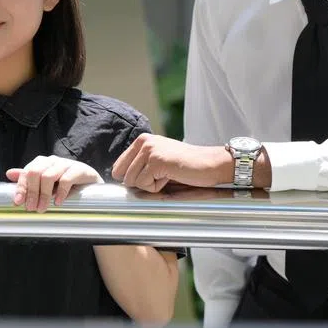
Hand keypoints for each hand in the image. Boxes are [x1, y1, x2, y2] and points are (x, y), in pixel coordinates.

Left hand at [6, 156, 101, 211]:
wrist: (91, 185)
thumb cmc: (65, 185)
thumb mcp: (45, 184)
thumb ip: (28, 179)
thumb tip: (9, 174)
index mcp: (42, 163)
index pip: (27, 172)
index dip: (21, 187)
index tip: (18, 202)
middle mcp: (52, 161)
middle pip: (35, 172)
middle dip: (31, 192)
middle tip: (31, 208)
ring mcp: (66, 164)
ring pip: (48, 175)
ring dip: (44, 195)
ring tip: (43, 208)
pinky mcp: (80, 169)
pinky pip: (67, 179)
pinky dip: (61, 192)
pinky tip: (58, 202)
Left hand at [112, 134, 230, 191]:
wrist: (210, 164)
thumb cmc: (186, 166)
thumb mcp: (158, 160)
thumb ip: (139, 165)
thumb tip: (117, 179)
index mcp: (142, 140)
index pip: (118, 167)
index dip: (131, 179)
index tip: (150, 177)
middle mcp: (143, 142)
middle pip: (123, 176)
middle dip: (140, 183)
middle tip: (162, 176)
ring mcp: (149, 150)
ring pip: (132, 181)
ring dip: (150, 185)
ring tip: (168, 175)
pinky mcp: (156, 161)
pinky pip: (144, 185)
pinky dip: (157, 187)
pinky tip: (171, 176)